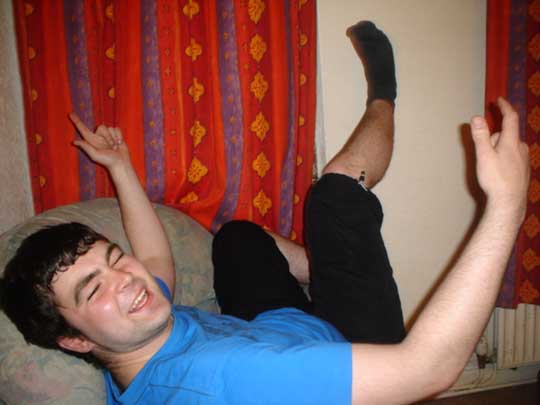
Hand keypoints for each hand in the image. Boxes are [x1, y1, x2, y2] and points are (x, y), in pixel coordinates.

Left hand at [69, 113, 129, 170]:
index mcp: (91, 140)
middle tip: (109, 148)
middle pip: (102, 127)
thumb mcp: (95, 155)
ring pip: (110, 128)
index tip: (70, 113)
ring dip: (114, 138)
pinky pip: (117, 129)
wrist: (120, 163)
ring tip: (114, 147)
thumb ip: (86, 147)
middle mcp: (98, 136)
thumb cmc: (108, 161)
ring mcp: (107, 136)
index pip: (82, 128)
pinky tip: (119, 144)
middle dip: (108, 137)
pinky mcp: (115, 135)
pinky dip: (119, 137)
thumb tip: (74, 141)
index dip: (76, 121)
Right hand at [470, 97, 529, 217]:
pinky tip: (498, 173)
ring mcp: (525, 159)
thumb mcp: (484, 156)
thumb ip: (480, 136)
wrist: (510, 202)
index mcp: (511, 142)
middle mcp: (522, 147)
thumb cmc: (495, 179)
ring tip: (489, 166)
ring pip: (510, 146)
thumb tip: (476, 117)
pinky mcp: (524, 169)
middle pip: (506, 135)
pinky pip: (513, 157)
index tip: (499, 100)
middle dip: (493, 138)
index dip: (504, 107)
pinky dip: (505, 159)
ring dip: (499, 149)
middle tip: (483, 154)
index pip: (510, 118)